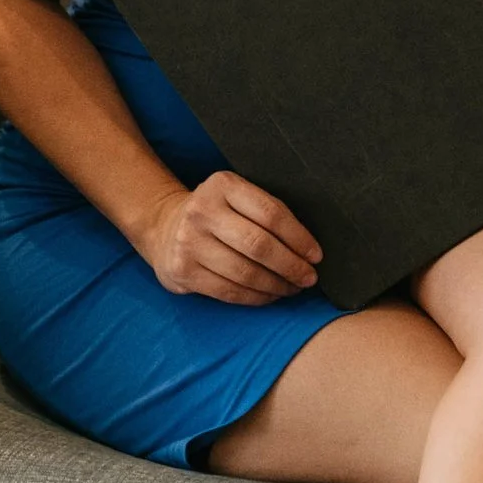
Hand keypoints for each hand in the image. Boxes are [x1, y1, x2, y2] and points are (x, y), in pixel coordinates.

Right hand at [141, 171, 323, 304]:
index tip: (316, 256)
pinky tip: (270, 296)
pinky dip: (256, 297)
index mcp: (223, 185)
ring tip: (292, 288)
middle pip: (259, 245)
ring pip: (246, 273)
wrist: (165, 227)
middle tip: (309, 278)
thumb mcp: (236, 197)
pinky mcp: (183, 270)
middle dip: (291, 266)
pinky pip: (229, 291)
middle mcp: (203, 211)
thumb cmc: (218, 214)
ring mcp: (189, 242)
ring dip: (277, 286)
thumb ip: (266, 212)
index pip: (271, 213)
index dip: (299, 238)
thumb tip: (309, 249)